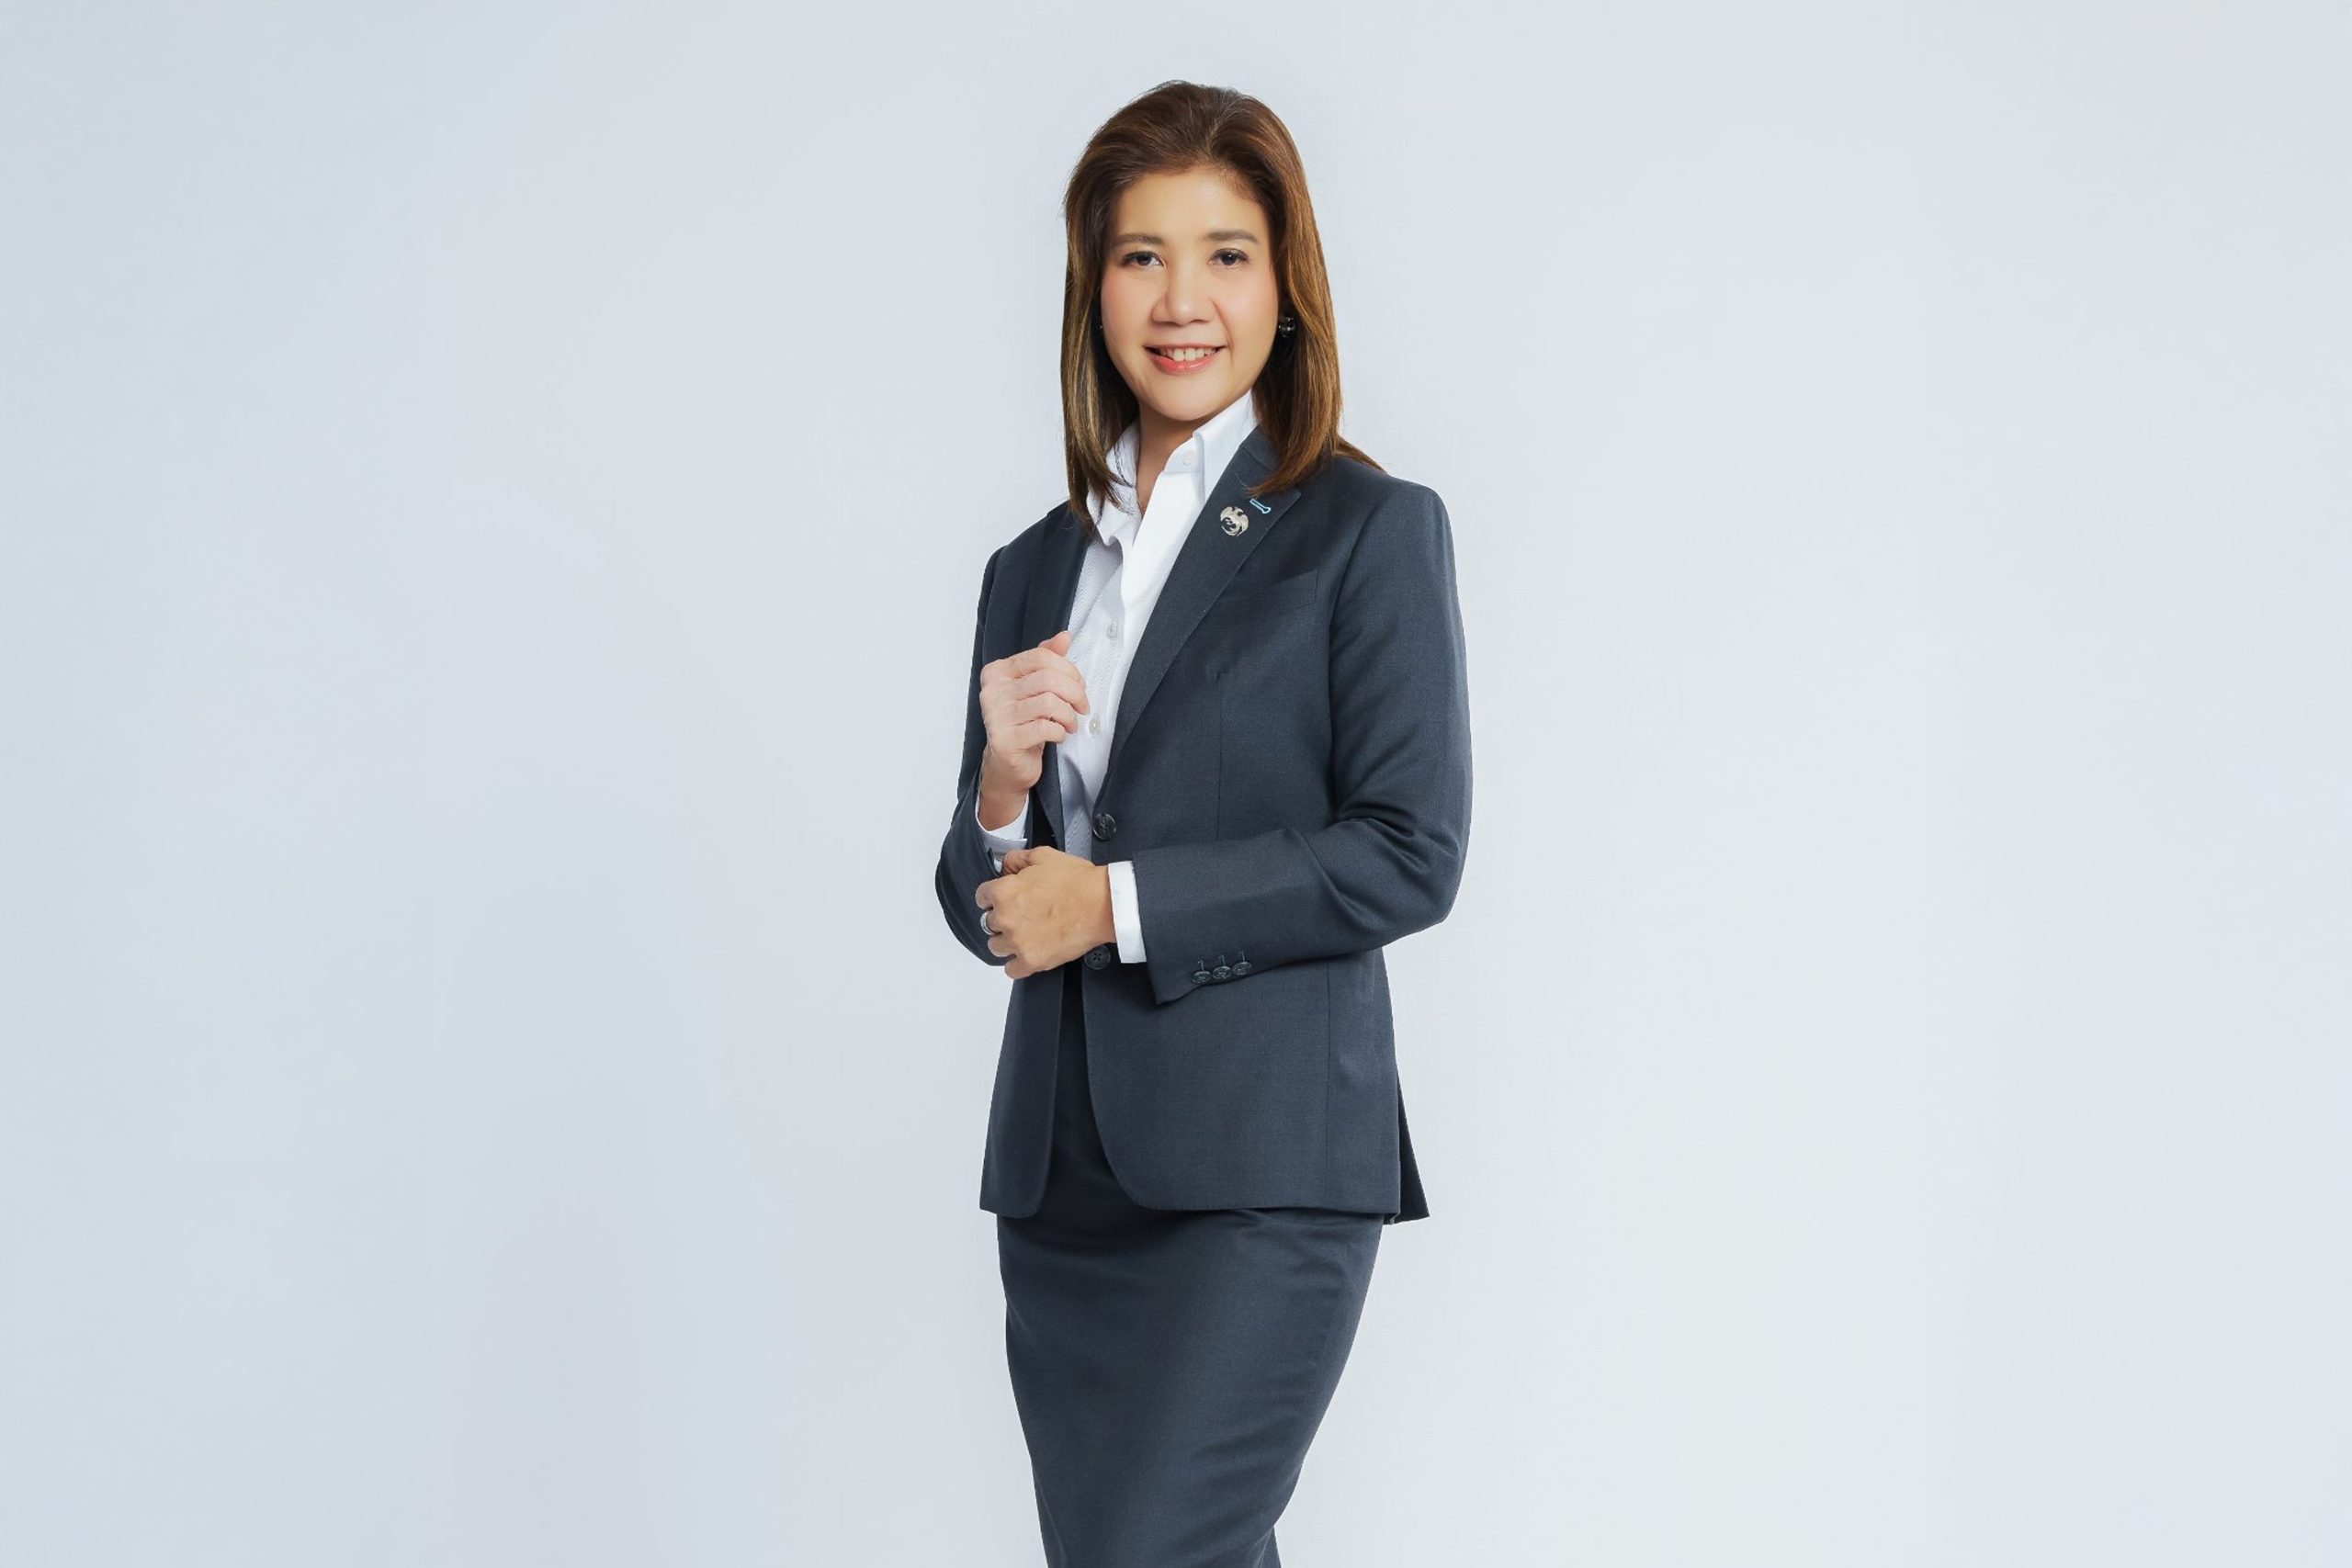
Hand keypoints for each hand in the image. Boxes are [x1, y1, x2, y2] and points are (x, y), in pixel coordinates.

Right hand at [976, 629, 1088, 812]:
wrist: (1007, 764)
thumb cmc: (1022, 723)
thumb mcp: (1034, 688)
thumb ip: (1046, 660)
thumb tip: (1063, 636)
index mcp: (997, 672)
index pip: (1041, 657)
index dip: (1069, 670)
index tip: (1079, 686)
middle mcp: (992, 691)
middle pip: (1048, 678)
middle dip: (1075, 693)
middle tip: (1082, 707)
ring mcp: (996, 715)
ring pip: (1049, 702)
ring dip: (1069, 715)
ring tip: (1070, 724)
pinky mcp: (1005, 740)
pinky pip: (1045, 728)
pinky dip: (1059, 732)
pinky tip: (1058, 735)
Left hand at [976, 845, 1115, 978]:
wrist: (1103, 905)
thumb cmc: (1078, 882)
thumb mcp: (1043, 856)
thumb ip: (1016, 859)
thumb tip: (1006, 865)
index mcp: (1004, 891)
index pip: (981, 897)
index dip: (994, 896)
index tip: (1003, 899)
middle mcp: (1005, 918)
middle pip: (989, 923)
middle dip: (1003, 918)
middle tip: (1022, 915)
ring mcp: (1017, 942)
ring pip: (996, 946)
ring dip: (1007, 941)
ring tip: (1025, 934)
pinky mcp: (1032, 961)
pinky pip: (1011, 970)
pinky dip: (1017, 963)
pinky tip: (1027, 953)